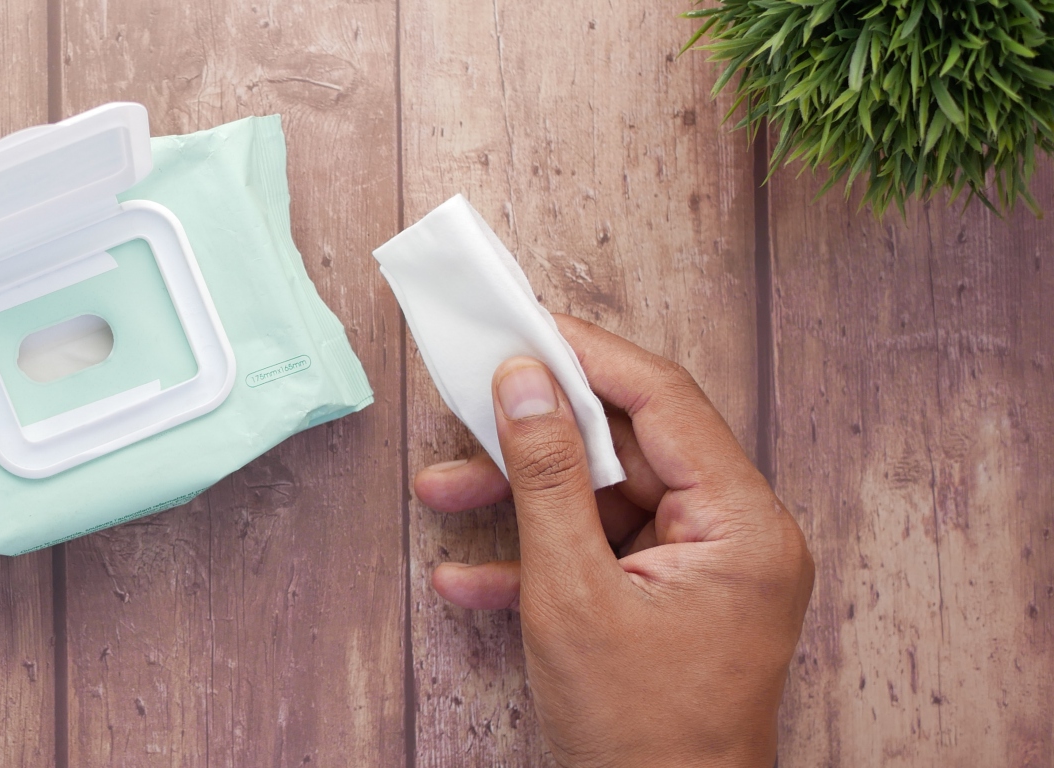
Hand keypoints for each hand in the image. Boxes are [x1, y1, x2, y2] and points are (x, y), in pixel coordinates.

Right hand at [415, 316, 813, 767]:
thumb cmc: (639, 733)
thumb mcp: (572, 594)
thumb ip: (546, 478)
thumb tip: (522, 383)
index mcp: (742, 524)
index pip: (663, 399)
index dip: (586, 355)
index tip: (520, 326)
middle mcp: (736, 536)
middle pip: (629, 444)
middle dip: (536, 434)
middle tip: (470, 400)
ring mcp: (704, 571)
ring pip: (604, 499)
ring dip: (521, 498)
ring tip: (442, 493)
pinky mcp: (670, 602)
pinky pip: (601, 553)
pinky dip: (537, 559)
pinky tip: (466, 577)